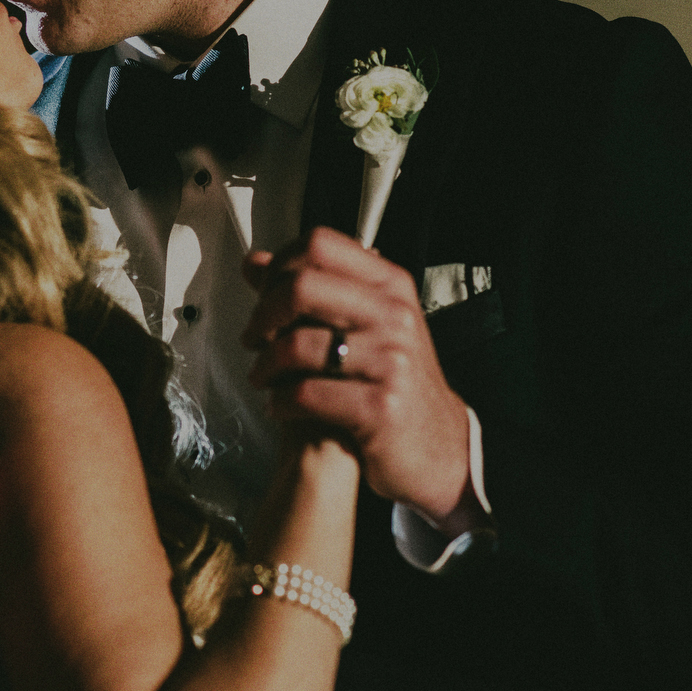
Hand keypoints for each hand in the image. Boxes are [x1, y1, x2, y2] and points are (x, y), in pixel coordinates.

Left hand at [241, 227, 480, 533]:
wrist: (438, 446)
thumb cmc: (392, 380)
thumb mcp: (363, 324)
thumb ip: (312, 290)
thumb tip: (254, 262)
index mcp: (390, 285)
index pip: (320, 244)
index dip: (279, 265)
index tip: (265, 294)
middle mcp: (394, 315)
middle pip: (301, 287)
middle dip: (262, 315)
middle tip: (254, 338)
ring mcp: (391, 361)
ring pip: (297, 344)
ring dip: (265, 365)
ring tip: (263, 376)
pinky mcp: (380, 408)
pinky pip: (306, 394)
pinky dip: (280, 401)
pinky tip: (280, 405)